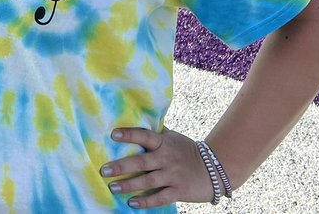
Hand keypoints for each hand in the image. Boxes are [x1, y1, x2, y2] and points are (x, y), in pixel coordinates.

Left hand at [100, 127, 214, 207]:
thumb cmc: (188, 151)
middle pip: (141, 162)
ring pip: (147, 181)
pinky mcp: (179, 191)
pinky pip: (160, 198)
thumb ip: (157, 132)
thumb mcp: (174, 138)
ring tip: (112, 187)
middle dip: (121, 166)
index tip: (113, 135)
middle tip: (104, 170)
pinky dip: (146, 201)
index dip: (129, 134)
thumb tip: (138, 116)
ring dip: (129, 185)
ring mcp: (173, 176)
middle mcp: (167, 159)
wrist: (215, 169)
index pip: (144, 136)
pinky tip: (131, 202)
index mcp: (164, 143)